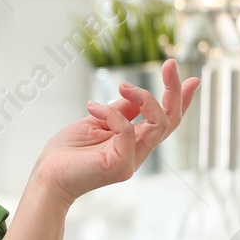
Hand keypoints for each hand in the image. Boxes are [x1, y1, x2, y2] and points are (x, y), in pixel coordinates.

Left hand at [32, 58, 199, 204]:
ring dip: (144, 97)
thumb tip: (135, 93)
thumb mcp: (97, 122)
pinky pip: (126, 129)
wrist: (48, 175)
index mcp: (135, 142)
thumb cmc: (68, 152)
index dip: (181, 101)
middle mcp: (139, 152)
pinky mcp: (119, 165)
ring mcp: (131, 160)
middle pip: (171, 121)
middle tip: (171, 64)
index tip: (192, 79)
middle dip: (174, 90)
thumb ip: (119, 111)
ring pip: (159, 123)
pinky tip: (91, 107)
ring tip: (122, 85)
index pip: (167, 121)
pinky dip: (111, 113)